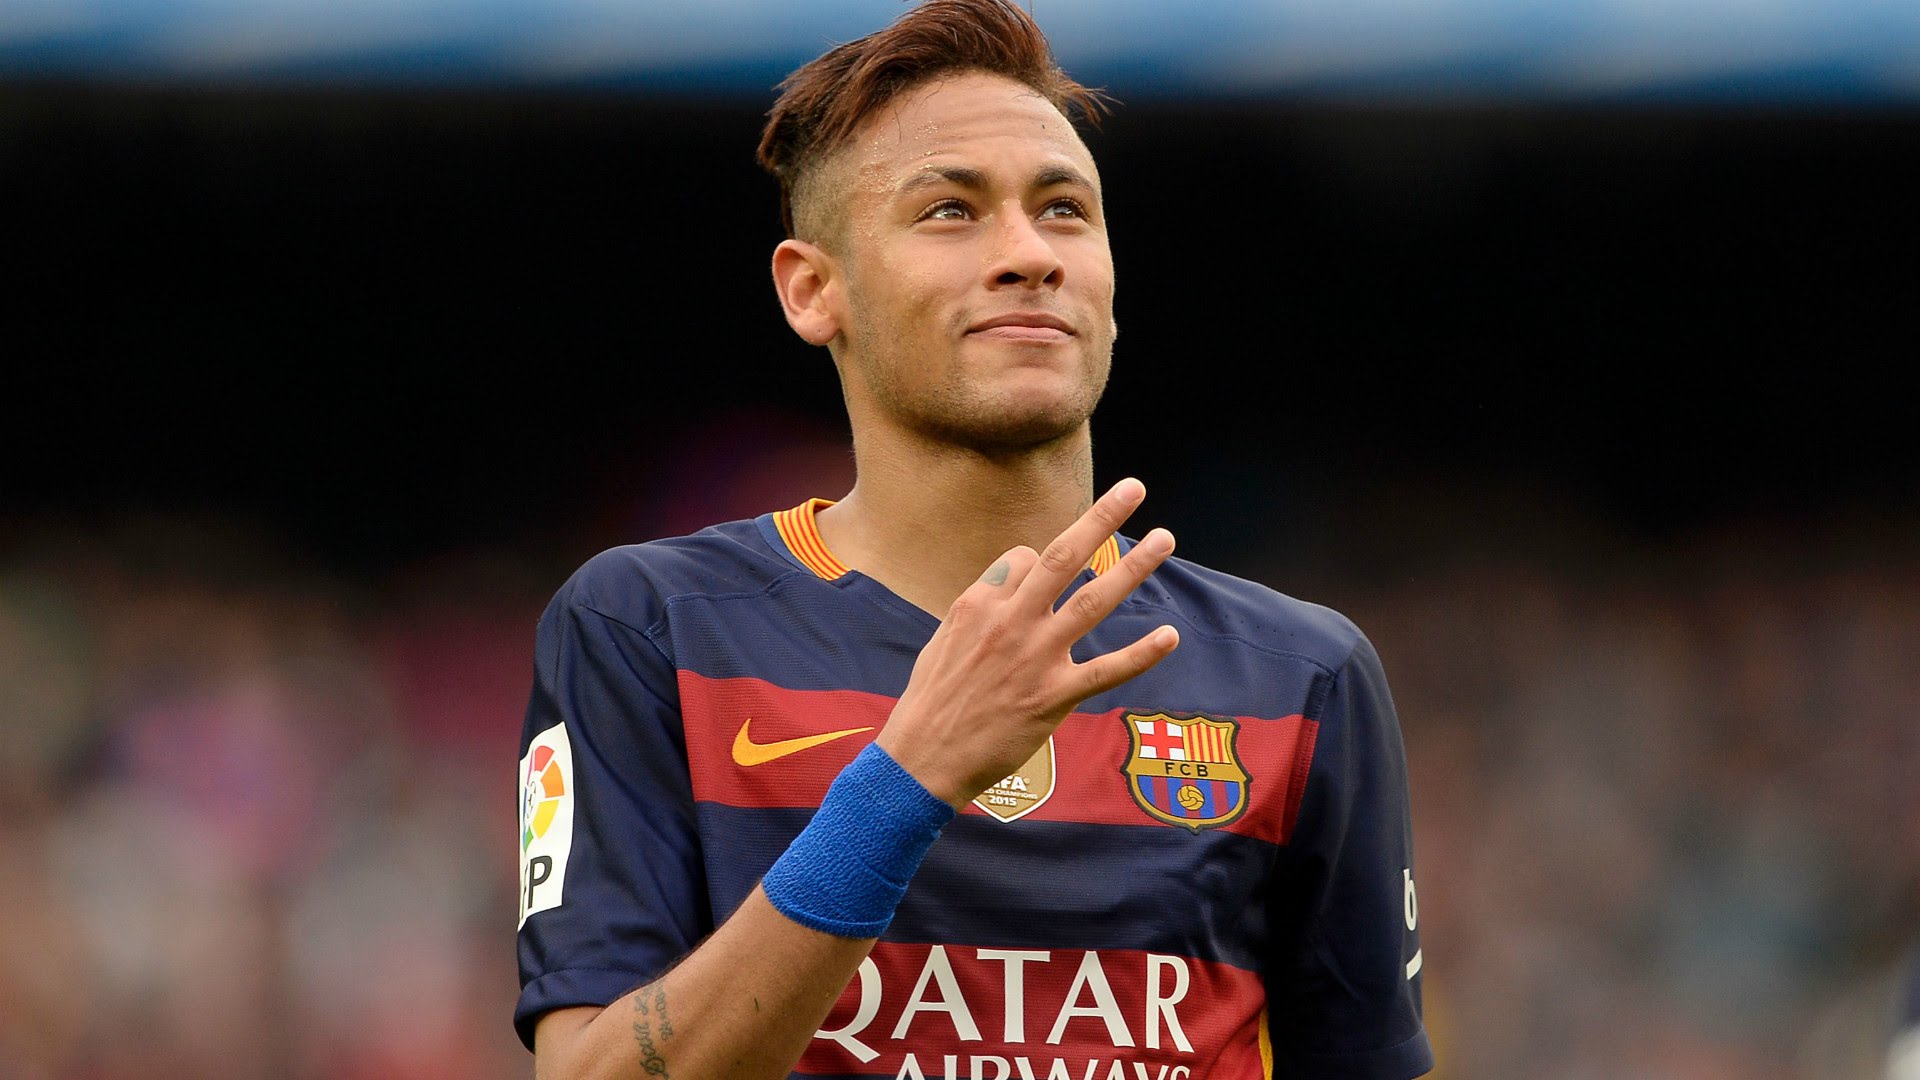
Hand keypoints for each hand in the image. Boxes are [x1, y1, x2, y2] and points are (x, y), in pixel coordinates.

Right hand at [876, 477, 1179, 806]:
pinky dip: (1141, 653)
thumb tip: (1017, 580)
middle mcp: (1010, 621)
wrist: (922, 757)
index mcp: (979, 603)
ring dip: (1133, 567)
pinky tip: (1169, 635)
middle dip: (1101, 517)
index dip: (1045, 560)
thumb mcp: (944, 637)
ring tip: (1164, 538)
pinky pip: (1106, 670)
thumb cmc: (932, 699)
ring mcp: (1035, 658)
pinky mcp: (1053, 697)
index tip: (1049, 572)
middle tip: (1134, 486)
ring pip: (1092, 601)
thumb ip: (984, 606)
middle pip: (1063, 556)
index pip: (1027, 558)